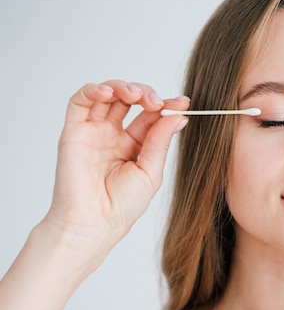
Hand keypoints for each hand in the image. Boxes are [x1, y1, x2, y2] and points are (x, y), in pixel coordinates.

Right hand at [43, 80, 188, 261]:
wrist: (93, 223)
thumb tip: (179, 116)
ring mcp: (94, 132)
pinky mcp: (74, 131)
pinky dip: (93, 90)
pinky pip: (80, 102)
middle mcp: (114, 135)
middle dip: (146, 94)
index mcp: (135, 146)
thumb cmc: (122, 206)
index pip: (152, 116)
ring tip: (135, 95)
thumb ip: (161, 141)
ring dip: (122, 87)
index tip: (183, 102)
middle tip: (156, 102)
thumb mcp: (150, 172)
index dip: (167, 106)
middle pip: (130, 101)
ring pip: (107, 95)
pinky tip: (107, 92)